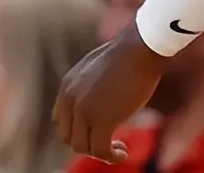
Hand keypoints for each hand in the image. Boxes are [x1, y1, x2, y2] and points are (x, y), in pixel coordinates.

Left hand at [53, 24, 165, 163]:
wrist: (142, 47)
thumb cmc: (131, 51)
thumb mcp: (102, 65)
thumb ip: (93, 83)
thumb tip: (103, 95)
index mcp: (68, 86)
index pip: (61, 120)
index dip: (76, 130)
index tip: (94, 132)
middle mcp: (69, 100)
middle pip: (68, 136)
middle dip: (86, 142)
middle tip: (108, 142)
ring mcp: (83, 112)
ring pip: (82, 146)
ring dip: (99, 152)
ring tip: (117, 150)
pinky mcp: (101, 121)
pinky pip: (100, 150)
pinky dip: (110, 156)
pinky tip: (122, 153)